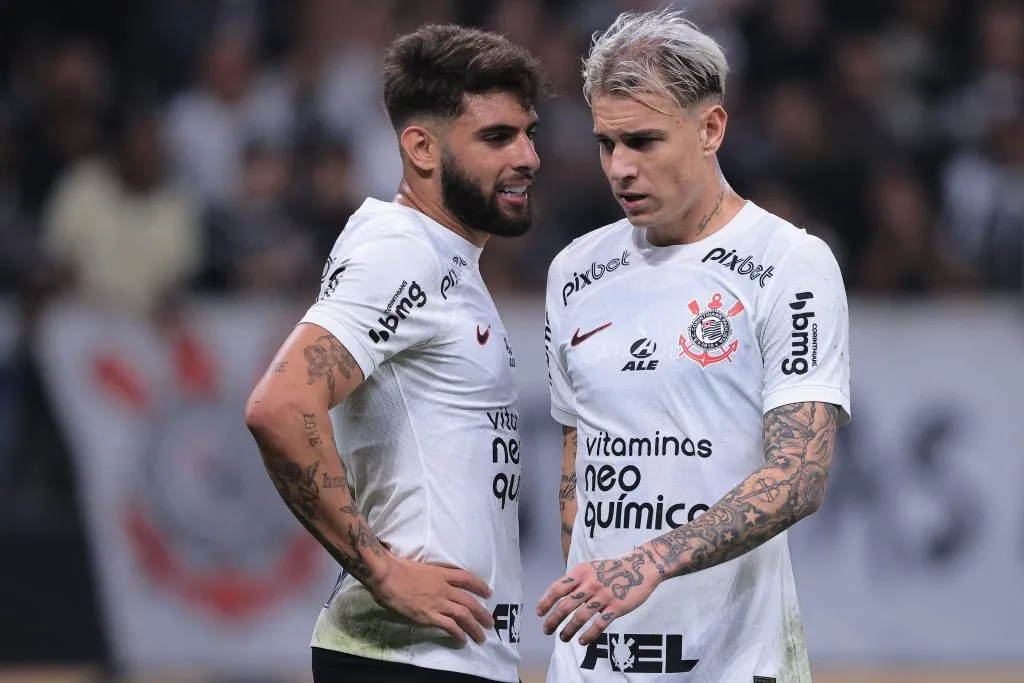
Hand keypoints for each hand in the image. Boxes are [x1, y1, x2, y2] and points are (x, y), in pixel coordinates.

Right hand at [369, 556, 494, 644]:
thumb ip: (431, 573)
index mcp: (441, 574)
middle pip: (469, 601)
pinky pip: (449, 626)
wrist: (387, 576)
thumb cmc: (398, 568)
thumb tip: (434, 578)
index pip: (466, 578)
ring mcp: (437, 603)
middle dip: (482, 613)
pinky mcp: (429, 616)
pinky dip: (458, 634)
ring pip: (463, 615)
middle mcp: (444, 589)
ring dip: (475, 627)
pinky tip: (462, 640)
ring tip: (481, 637)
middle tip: (490, 622)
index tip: (489, 592)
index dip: (479, 585)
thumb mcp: (421, 566)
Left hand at [536, 545, 663, 644]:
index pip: (557, 588)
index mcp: (581, 572)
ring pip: (580, 617)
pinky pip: (599, 625)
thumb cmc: (612, 569)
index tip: (539, 613)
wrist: (640, 568)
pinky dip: (588, 635)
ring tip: (562, 638)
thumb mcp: (591, 567)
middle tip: (546, 630)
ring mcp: (603, 596)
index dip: (546, 602)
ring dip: (568, 630)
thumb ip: (576, 580)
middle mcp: (590, 583)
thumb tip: (557, 595)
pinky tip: (582, 641)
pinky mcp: (616, 607)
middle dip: (553, 620)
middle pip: (565, 606)